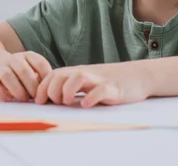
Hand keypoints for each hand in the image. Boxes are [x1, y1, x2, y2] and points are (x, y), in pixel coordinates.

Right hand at [0, 51, 51, 101]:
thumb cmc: (18, 71)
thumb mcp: (31, 69)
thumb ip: (40, 78)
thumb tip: (51, 92)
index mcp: (27, 55)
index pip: (39, 63)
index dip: (45, 77)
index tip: (47, 89)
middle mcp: (13, 58)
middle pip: (23, 70)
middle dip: (31, 87)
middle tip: (35, 98)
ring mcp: (0, 66)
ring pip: (7, 75)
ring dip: (17, 90)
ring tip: (23, 99)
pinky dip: (0, 93)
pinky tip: (8, 99)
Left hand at [34, 63, 149, 107]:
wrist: (138, 75)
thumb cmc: (110, 82)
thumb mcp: (88, 82)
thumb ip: (71, 87)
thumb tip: (50, 100)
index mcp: (77, 73)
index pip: (53, 75)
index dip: (42, 88)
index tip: (38, 101)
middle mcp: (86, 74)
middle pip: (61, 74)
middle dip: (53, 90)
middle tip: (56, 103)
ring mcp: (100, 80)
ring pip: (78, 77)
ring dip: (68, 90)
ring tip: (68, 102)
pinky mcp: (113, 88)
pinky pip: (100, 90)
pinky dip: (91, 97)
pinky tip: (86, 104)